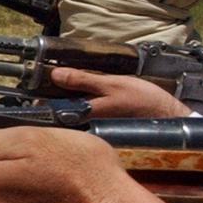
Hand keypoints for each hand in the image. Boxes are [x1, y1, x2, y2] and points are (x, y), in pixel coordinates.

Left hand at [49, 68, 191, 118]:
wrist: (168, 118)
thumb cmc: (143, 102)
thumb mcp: (112, 84)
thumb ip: (83, 80)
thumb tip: (55, 75)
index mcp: (84, 115)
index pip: (51, 109)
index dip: (40, 95)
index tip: (35, 81)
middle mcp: (85, 125)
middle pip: (59, 110)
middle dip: (52, 95)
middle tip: (53, 78)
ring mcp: (93, 127)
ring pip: (70, 111)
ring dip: (66, 97)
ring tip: (66, 81)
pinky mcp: (102, 125)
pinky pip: (83, 112)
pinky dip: (80, 102)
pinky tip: (85, 92)